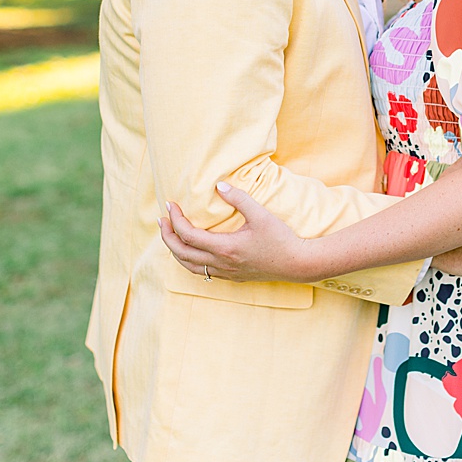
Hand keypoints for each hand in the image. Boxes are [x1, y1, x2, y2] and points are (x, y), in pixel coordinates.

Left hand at [156, 186, 312, 283]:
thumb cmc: (281, 238)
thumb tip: (218, 184)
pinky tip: (192, 250)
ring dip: (176, 251)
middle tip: (162, 219)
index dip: (175, 219)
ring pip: (190, 267)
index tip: (170, 204)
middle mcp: (221, 263)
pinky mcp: (233, 277)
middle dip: (167, 236)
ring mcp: (226, 272)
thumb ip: (238, 198)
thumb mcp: (260, 214)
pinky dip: (190, 261)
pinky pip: (203, 272)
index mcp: (224, 248)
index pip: (187, 235)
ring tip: (170, 234)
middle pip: (181, 253)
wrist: (299, 264)